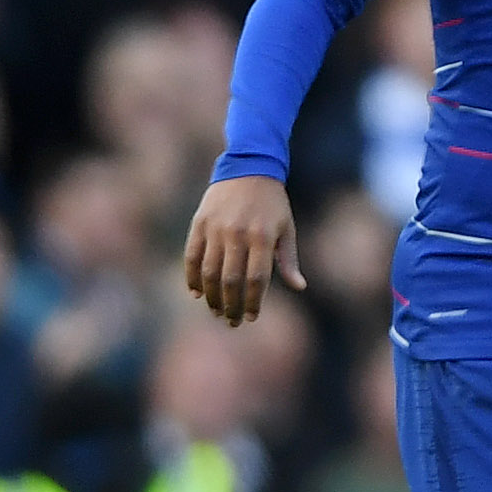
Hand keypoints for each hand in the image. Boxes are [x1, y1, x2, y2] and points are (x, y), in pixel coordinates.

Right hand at [183, 175, 304, 325]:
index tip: (251, 317)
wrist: (248, 168)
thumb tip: (299, 287)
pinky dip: (191, 277)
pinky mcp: (199, 223)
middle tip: (232, 322)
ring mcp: (216, 229)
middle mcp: (237, 234)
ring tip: (216, 311)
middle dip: (231, 306)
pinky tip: (196, 293)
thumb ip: (289, 259)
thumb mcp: (287, 228)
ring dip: (211, 297)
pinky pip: (191, 256)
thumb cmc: (273, 203)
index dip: (253, 301)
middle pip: (231, 280)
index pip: (256, 279)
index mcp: (263, 237)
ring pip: (209, 272)